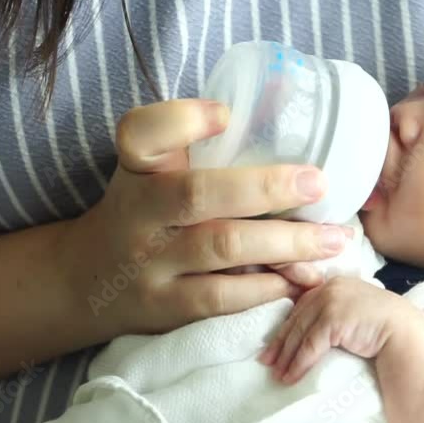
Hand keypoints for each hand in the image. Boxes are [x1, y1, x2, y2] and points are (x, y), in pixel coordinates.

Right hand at [56, 99, 353, 336]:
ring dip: (287, 244)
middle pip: (198, 194)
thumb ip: (197, 145)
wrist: (88, 279)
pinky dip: (268, 286)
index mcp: (137, 167)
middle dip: (266, 188)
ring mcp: (150, 263)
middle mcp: (138, 211)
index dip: (185, 119)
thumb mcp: (153, 169)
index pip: (143, 133)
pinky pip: (223, 296)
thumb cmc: (144, 210)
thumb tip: (283, 115)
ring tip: (335, 238)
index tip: (226, 117)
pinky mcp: (164, 307)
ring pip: (222, 247)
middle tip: (319, 183)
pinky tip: (302, 278)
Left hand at [258, 277, 412, 382]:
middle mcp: (330, 288)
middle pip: (297, 318)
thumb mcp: (356, 312)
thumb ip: (338, 313)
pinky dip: (298, 364)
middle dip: (280, 343)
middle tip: (267, 362)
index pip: (303, 306)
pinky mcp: (333, 320)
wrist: (405, 336)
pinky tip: (291, 377)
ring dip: (286, 357)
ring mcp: (331, 302)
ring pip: (300, 333)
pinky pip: (309, 346)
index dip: (287, 326)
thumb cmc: (386, 329)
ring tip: (277, 375)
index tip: (275, 345)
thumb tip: (316, 333)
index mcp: (334, 284)